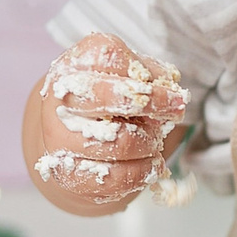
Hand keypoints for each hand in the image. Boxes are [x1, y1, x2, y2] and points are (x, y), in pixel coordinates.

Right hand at [33, 34, 187, 207]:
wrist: (72, 139)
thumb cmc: (107, 99)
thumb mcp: (125, 75)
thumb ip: (148, 73)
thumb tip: (171, 83)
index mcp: (74, 65)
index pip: (109, 58)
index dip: (145, 74)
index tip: (172, 89)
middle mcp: (61, 100)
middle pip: (108, 98)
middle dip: (153, 104)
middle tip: (176, 110)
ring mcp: (60, 139)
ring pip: (120, 142)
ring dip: (150, 142)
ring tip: (155, 140)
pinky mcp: (68, 174)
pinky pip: (117, 177)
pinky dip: (143, 172)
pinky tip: (151, 164)